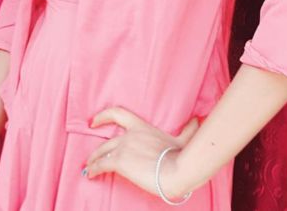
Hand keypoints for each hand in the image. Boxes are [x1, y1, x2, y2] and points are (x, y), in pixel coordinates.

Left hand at [83, 106, 199, 199]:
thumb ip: (187, 130)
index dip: (104, 115)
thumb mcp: (183, 140)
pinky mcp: (120, 161)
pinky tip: (90, 174)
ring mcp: (124, 147)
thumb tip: (197, 121)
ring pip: (102, 152)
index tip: (94, 121)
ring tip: (89, 167)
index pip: (118, 113)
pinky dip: (93, 169)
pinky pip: (101, 164)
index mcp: (141, 127)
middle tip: (91, 156)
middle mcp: (129, 135)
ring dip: (93, 160)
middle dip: (97, 150)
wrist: (176, 170)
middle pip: (107, 140)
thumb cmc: (179, 156)